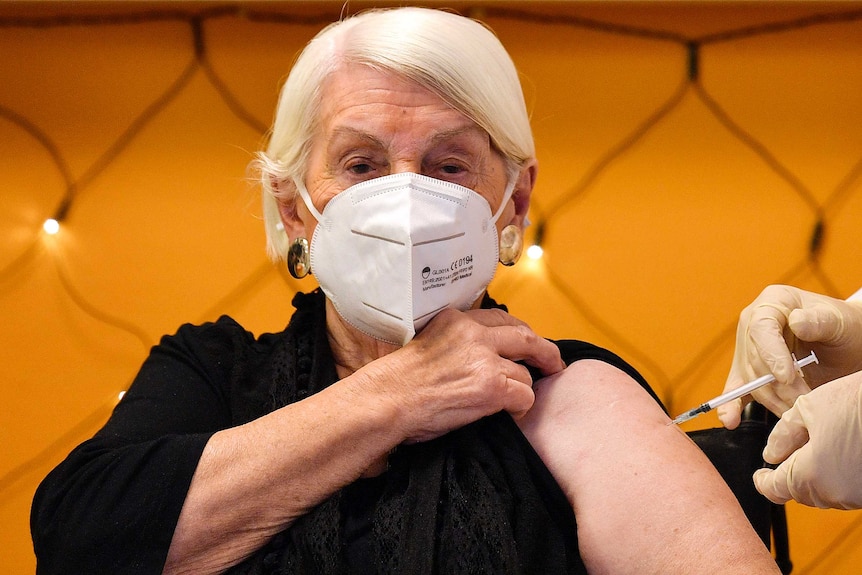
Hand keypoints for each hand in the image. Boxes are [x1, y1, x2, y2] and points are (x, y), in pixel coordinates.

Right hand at [367, 307, 565, 442]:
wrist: (386, 401)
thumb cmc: (397, 384)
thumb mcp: (427, 345)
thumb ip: (455, 343)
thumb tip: (478, 356)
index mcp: (456, 320)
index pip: (501, 319)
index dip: (520, 334)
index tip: (528, 345)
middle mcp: (473, 333)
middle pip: (525, 337)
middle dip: (545, 352)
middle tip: (554, 365)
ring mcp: (484, 359)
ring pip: (525, 373)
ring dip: (521, 390)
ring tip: (511, 404)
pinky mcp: (491, 386)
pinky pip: (524, 396)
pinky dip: (521, 408)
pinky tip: (509, 414)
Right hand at [718, 285, 861, 428]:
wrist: (849, 345)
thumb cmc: (846, 328)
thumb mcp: (840, 321)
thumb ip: (819, 320)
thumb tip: (796, 321)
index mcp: (773, 303)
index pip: (760, 328)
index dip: (770, 354)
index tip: (787, 377)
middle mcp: (754, 324)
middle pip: (754, 359)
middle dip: (778, 385)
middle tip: (803, 401)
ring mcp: (750, 349)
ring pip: (750, 380)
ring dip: (772, 400)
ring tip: (796, 411)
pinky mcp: (751, 372)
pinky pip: (737, 389)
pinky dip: (731, 405)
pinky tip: (731, 419)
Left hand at [753, 370, 861, 508]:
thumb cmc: (858, 402)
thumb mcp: (809, 408)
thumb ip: (783, 434)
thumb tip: (771, 452)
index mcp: (810, 474)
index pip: (774, 488)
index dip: (763, 480)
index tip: (759, 474)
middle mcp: (835, 493)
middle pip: (799, 492)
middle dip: (789, 473)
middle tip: (789, 449)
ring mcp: (857, 495)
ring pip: (824, 492)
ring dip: (814, 474)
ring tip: (818, 443)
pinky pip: (846, 489)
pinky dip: (837, 475)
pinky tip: (840, 450)